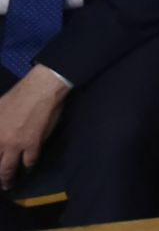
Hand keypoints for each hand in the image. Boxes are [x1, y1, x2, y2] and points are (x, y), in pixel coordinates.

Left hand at [0, 68, 66, 189]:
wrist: (40, 89)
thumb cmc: (16, 95)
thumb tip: (0, 132)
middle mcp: (1, 142)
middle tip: (0, 184)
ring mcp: (15, 145)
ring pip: (8, 169)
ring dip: (8, 178)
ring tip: (9, 184)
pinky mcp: (32, 145)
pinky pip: (29, 161)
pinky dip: (28, 165)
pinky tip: (28, 167)